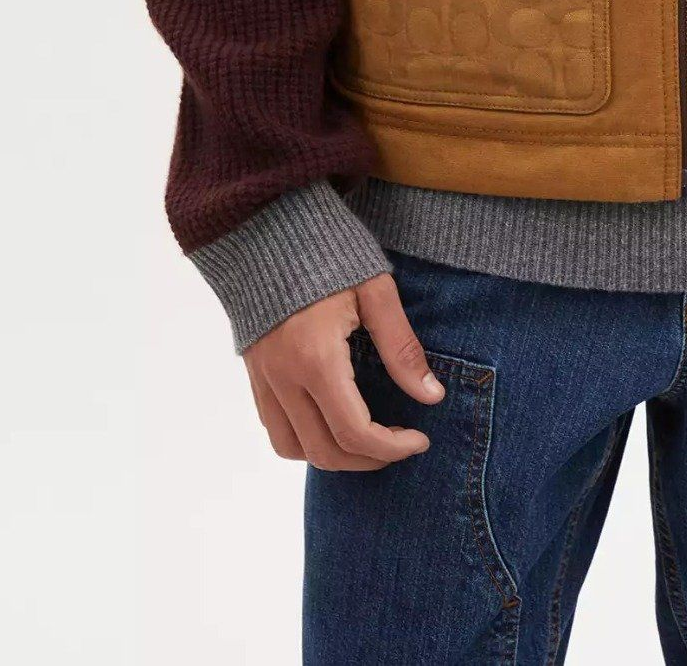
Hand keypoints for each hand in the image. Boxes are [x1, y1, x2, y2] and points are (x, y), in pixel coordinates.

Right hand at [242, 272, 443, 469]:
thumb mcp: (376, 291)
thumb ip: (402, 348)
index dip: (392, 447)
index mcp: (316, 359)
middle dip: (367, 460)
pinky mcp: (254, 372)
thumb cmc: (329, 252)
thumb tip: (432, 396)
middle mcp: (284, 377)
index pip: (355, 432)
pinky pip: (274, 426)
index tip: (420, 439)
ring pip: (292, 449)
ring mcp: (263, 378)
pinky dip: (304, 438)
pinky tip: (333, 419)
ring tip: (367, 440)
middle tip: (401, 444)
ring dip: (332, 455)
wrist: (268, 227)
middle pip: (324, 451)